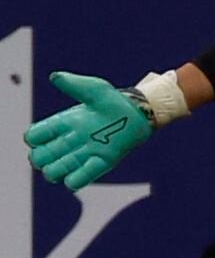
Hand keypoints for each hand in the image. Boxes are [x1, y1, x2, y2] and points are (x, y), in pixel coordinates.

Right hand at [23, 71, 152, 191]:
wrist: (139, 114)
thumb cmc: (115, 101)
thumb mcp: (95, 90)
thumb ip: (75, 85)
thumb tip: (54, 77)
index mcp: (64, 123)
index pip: (35, 136)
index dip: (33, 138)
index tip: (41, 135)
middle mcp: (69, 140)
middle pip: (40, 156)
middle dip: (40, 158)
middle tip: (52, 153)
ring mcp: (84, 153)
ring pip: (55, 171)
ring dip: (54, 171)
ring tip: (63, 165)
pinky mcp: (100, 164)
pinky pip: (79, 179)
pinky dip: (74, 180)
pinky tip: (75, 176)